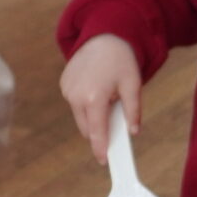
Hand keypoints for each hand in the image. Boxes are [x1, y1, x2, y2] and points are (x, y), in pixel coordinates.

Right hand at [60, 34, 141, 160]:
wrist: (104, 36)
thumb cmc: (121, 61)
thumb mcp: (133, 85)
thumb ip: (133, 111)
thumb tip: (133, 132)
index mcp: (94, 97)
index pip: (96, 131)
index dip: (100, 147)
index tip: (104, 160)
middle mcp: (75, 95)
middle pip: (87, 128)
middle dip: (100, 129)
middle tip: (115, 119)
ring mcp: (67, 90)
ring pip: (80, 117)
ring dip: (92, 115)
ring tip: (106, 96)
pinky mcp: (63, 84)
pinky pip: (75, 103)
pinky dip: (85, 103)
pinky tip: (96, 88)